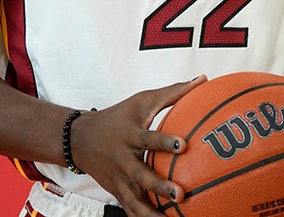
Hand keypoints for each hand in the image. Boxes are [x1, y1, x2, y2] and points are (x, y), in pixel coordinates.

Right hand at [69, 76, 206, 216]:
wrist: (79, 139)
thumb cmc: (118, 117)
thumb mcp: (142, 101)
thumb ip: (173, 92)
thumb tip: (203, 79)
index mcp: (130, 135)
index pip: (149, 138)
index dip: (164, 142)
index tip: (183, 145)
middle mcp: (123, 159)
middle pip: (141, 175)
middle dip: (159, 186)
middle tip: (180, 194)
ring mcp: (118, 179)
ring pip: (134, 199)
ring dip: (151, 212)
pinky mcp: (116, 192)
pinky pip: (130, 209)